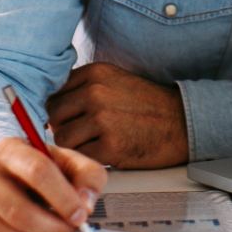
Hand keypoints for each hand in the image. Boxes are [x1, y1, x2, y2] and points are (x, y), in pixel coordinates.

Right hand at [0, 137, 106, 231]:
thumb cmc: (35, 166)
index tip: (82, 215)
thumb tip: (86, 205)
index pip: (37, 172)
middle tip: (76, 230)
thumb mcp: (66, 160)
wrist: (0, 172)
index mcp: (8, 151)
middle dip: (56, 228)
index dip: (63, 198)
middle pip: (20, 212)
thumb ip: (87, 175)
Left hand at [47, 62, 189, 168]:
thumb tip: (50, 105)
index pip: (54, 91)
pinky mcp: (111, 146)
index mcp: (94, 73)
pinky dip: (88, 158)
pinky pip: (80, 156)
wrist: (181, 123)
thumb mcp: (114, 81)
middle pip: (54, 115)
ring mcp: (103, 120)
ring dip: (74, 145)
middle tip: (81, 134)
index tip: (67, 118)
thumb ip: (82, 87)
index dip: (58, 109)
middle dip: (62, 127)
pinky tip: (104, 152)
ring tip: (93, 143)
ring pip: (63, 138)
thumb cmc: (146, 105)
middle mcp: (96, 93)